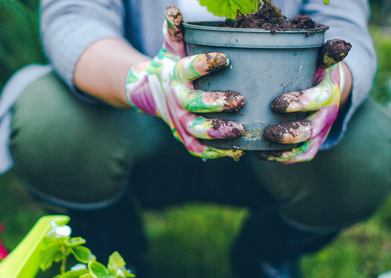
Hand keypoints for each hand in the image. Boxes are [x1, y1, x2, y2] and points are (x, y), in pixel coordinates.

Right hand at [125, 6, 245, 159]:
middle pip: (194, 104)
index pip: (190, 69)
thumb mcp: (172, 47)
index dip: (206, 64)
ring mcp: (180, 121)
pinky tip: (236, 151)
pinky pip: (199, 148)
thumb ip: (176, 30)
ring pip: (197, 130)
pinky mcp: (185, 136)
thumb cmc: (171, 65)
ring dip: (218, 132)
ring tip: (240, 129)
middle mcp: (177, 100)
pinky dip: (215, 152)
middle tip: (239, 100)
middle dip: (216, 104)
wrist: (150, 92)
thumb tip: (173, 10)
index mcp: (176, 75)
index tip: (225, 58)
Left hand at [260, 39, 351, 162]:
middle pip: (312, 129)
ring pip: (306, 147)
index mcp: (329, 90)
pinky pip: (301, 156)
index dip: (300, 103)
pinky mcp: (313, 143)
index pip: (319, 99)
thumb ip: (326, 51)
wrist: (327, 85)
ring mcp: (320, 131)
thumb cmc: (315, 67)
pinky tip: (262, 155)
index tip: (275, 104)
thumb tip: (341, 45)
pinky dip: (283, 158)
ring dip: (284, 150)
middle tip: (266, 132)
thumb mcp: (321, 56)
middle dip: (290, 133)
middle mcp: (327, 114)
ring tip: (261, 147)